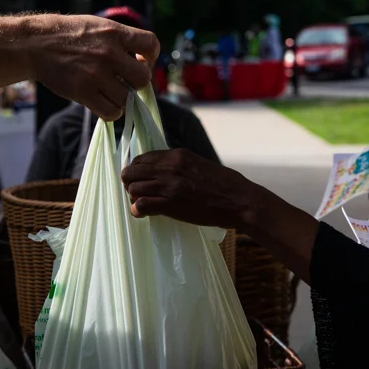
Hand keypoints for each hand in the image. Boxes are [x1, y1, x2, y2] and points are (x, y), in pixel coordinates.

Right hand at [26, 15, 159, 120]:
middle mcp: (109, 53)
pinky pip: (112, 112)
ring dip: (123, 99)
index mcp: (114, 32)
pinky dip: (111, 111)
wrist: (35, 44)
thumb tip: (143, 62)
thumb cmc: (69, 35)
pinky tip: (103, 102)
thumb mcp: (98, 26)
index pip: (151, 44)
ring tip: (111, 92)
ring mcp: (96, 74)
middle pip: (143, 79)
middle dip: (137, 82)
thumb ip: (121, 41)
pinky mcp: (83, 92)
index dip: (150, 57)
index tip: (141, 60)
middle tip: (125, 81)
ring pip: (128, 99)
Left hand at [121, 149, 260, 229]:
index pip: (142, 158)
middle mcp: (170, 168)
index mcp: (178, 155)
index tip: (137, 177)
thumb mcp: (199, 164)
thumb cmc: (225, 184)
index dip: (135, 169)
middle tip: (135, 191)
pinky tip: (142, 212)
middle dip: (130, 182)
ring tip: (140, 203)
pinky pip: (142, 204)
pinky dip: (138, 209)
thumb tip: (162, 171)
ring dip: (133, 197)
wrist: (239, 200)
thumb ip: (179, 165)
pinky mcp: (171, 205)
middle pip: (133, 171)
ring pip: (134, 188)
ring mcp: (169, 186)